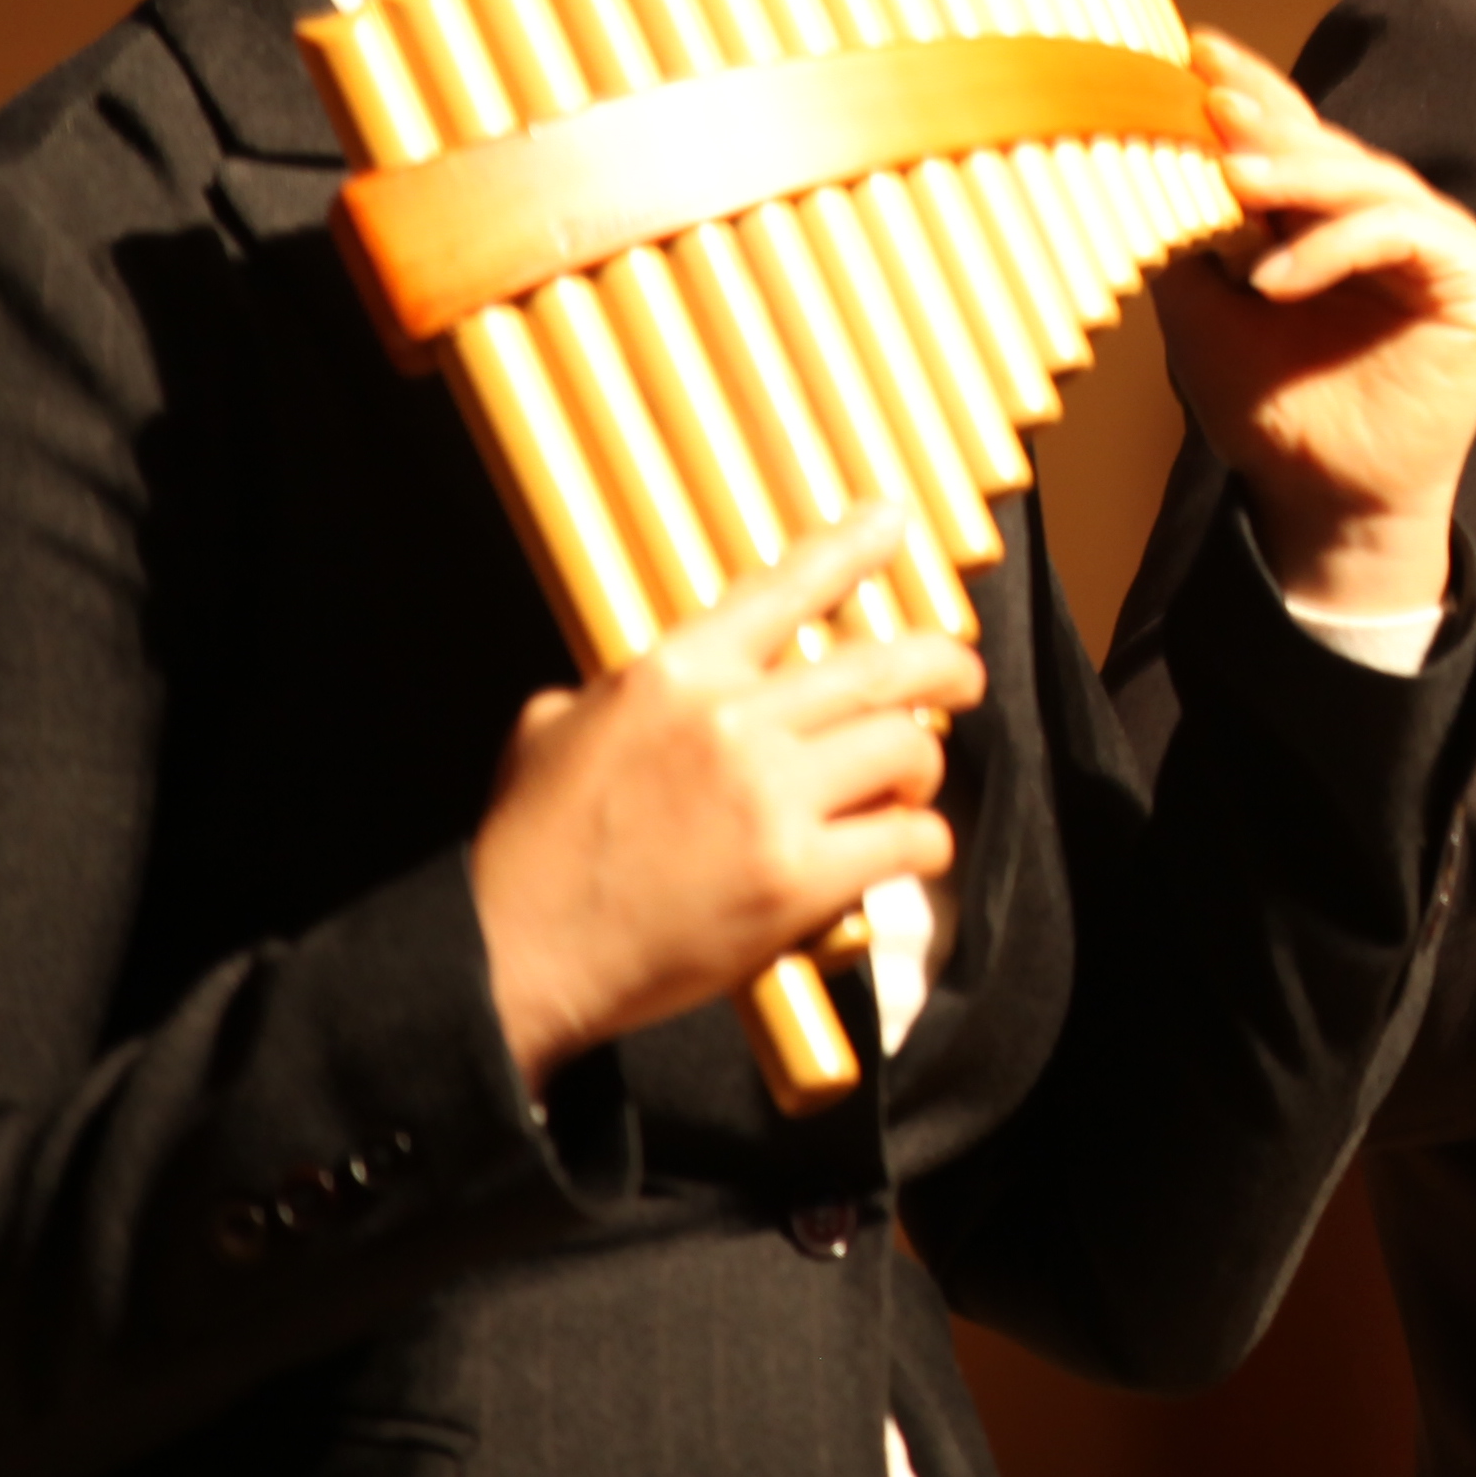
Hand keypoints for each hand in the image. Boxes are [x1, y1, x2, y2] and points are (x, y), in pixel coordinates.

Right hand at [468, 506, 983, 1092]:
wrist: (512, 954)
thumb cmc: (526, 850)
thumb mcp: (550, 730)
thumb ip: (610, 692)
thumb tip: (636, 684)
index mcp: (674, 675)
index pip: (784, 591)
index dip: (851, 549)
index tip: (892, 521)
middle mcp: (732, 721)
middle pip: (883, 667)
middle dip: (945, 666)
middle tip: (963, 676)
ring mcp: (770, 798)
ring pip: (906, 747)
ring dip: (922, 764)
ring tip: (909, 782)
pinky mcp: (796, 877)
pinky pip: (906, 838)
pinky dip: (919, 842)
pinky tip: (904, 849)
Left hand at [1158, 25, 1475, 618]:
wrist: (1325, 503)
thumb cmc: (1271, 410)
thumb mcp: (1203, 315)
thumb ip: (1190, 239)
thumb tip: (1144, 157)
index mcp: (1333, 216)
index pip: (1297, 133)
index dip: (1253, 89)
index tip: (1193, 51)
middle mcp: (1393, 215)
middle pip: (1330, 147)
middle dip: (1266, 124)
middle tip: (1210, 105)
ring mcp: (1441, 240)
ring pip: (1368, 180)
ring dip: (1296, 177)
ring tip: (1231, 182)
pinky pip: (1404, 232)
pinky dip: (1337, 245)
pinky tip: (1277, 276)